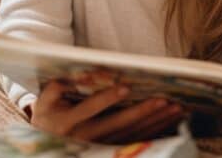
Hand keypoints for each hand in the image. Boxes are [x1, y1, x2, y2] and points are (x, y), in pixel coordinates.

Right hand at [30, 81, 184, 143]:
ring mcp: (100, 147)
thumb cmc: (48, 116)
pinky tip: (172, 119)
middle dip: (142, 112)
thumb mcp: (45, 100)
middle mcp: (86, 138)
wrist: (46, 148)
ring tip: (175, 107)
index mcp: (68, 123)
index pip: (90, 109)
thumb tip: (83, 72)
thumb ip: (59, 85)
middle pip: (118, 124)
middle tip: (163, 99)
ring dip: (155, 121)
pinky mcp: (112, 150)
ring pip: (132, 134)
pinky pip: (137, 140)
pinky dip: (156, 130)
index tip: (126, 87)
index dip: (107, 98)